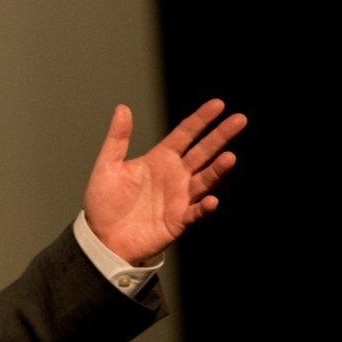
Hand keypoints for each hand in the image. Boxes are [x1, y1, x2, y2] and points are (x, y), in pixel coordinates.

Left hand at [84, 99, 246, 264]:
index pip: (185, 135)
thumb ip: (117, 139)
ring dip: (218, 169)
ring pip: (204, 179)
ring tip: (230, 157)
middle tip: (240, 119)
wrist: (102, 237)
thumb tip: (122, 107)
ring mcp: (180, 197)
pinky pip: (195, 212)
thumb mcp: (107, 166)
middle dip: (220, 136)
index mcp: (160, 159)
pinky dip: (204, 207)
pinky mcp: (178, 220)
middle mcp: (175, 175)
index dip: (201, 120)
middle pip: (202, 152)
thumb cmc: (104, 202)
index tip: (218, 104)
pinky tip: (211, 200)